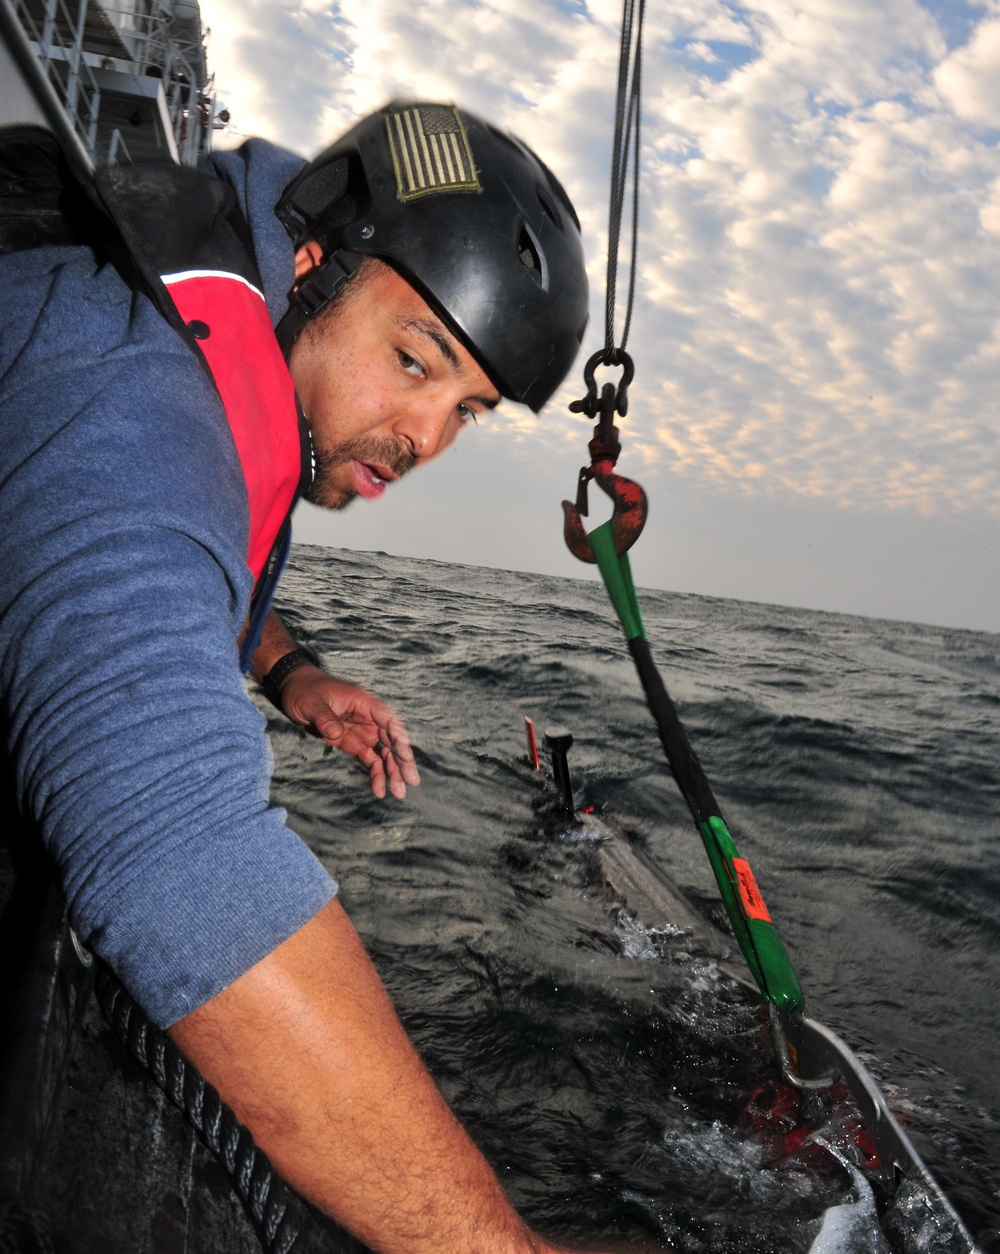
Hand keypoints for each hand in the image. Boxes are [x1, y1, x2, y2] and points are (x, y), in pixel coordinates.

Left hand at [278, 667, 419, 799]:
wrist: (294, 691)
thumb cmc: (305, 691)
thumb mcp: (311, 703)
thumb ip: (324, 717)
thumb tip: (336, 733)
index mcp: (362, 703)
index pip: (388, 720)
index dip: (399, 737)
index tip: (406, 756)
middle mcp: (368, 718)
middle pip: (392, 740)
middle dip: (402, 761)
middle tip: (411, 781)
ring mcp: (363, 731)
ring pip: (384, 752)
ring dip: (392, 771)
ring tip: (398, 792)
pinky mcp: (354, 743)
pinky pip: (370, 759)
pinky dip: (376, 773)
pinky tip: (379, 789)